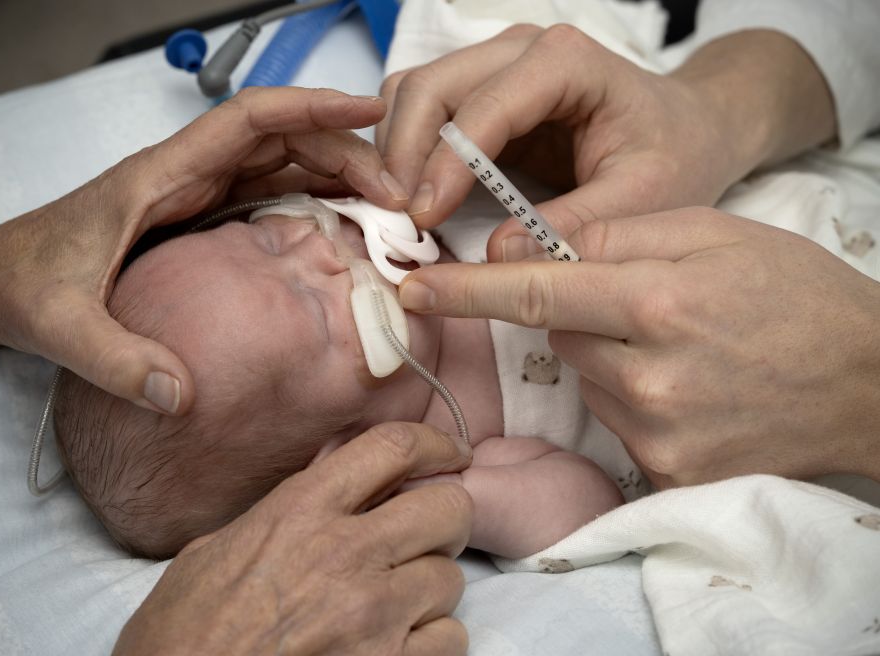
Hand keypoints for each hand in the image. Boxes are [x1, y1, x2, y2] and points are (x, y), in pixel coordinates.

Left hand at [0, 87, 410, 413]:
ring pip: (281, 166)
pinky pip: (269, 197)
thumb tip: (179, 397)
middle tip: (399, 194)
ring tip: (388, 209)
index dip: (311, 110)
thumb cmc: (25, 286)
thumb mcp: (63, 324)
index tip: (368, 113)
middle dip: (346, 153)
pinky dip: (313, 202)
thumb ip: (116, 358)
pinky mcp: (199, 219)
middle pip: (281, 141)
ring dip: (337, 176)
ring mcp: (195, 196)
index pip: (248, 122)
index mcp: (160, 177)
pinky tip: (344, 230)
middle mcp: (186, 177)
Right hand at [113, 422, 473, 655]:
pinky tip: (397, 641)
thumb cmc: (182, 632)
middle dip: (446, 515)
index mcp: (300, 511)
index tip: (448, 453)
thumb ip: (283, 512)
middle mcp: (344, 554)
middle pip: (448, 507)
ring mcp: (371, 616)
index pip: (393, 448)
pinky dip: (431, 639)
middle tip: (427, 531)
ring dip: (430, 585)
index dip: (435, 443)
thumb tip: (326, 486)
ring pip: (450, 576)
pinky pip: (449, 637)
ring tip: (396, 599)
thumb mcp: (218, 549)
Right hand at [376, 25, 834, 261]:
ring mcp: (494, 67)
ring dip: (394, 152)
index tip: (422, 218)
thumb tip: (497, 259)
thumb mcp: (643, 199)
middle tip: (393, 220)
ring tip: (397, 214)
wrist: (686, 131)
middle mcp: (520, 51)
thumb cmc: (673, 157)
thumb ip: (575, 225)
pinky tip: (410, 198)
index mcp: (564, 63)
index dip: (444, 163)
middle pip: (428, 87)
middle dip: (402, 154)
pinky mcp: (480, 94)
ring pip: (412, 94)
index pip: (482, 106)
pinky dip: (404, 153)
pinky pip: (421, 113)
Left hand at [397, 209, 879, 486]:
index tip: (411, 289)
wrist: (867, 382)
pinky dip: (634, 400)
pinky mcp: (666, 472)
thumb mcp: (714, 232)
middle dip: (580, 314)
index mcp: (656, 301)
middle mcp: (649, 374)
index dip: (465, 289)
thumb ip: (617, 235)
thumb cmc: (792, 292)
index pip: (533, 290)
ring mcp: (656, 432)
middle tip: (646, 306)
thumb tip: (531, 248)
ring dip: (609, 357)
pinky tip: (687, 390)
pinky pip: (614, 422)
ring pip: (585, 378)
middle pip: (558, 334)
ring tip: (680, 349)